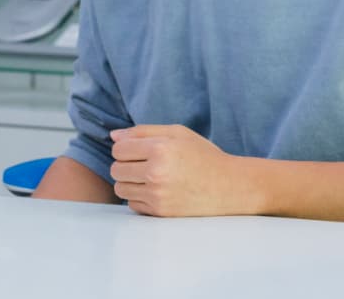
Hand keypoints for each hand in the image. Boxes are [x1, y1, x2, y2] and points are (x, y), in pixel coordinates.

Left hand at [109, 125, 258, 216]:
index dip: (126, 148)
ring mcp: (157, 195)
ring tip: (150, 177)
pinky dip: (140, 197)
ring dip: (130, 182)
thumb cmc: (204, 156)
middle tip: (145, 164)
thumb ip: (144, 132)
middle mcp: (156, 173)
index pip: (119, 149)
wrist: (230, 187)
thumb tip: (113, 136)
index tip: (139, 150)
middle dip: (126, 165)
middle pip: (116, 169)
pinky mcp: (160, 212)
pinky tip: (157, 191)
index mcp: (160, 149)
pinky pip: (132, 204)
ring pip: (120, 188)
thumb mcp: (178, 133)